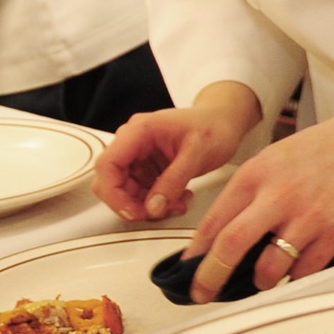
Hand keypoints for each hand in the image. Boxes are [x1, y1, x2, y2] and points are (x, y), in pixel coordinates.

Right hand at [93, 83, 256, 222]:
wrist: (226, 121)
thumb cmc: (214, 126)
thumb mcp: (198, 153)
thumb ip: (174, 180)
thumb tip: (153, 207)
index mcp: (139, 131)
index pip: (108, 165)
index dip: (113, 193)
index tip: (132, 212)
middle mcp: (134, 142)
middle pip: (113, 182)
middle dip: (134, 203)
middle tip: (159, 212)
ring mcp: (140, 155)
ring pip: (127, 191)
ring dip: (149, 205)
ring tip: (177, 204)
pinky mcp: (149, 167)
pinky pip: (142, 192)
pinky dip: (158, 202)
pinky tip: (179, 199)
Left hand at [179, 113, 333, 300]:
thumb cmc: (314, 153)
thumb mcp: (268, 161)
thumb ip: (242, 194)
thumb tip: (214, 236)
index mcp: (255, 176)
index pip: (212, 223)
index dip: (195, 255)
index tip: (189, 270)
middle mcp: (278, 196)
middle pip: (231, 246)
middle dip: (210, 278)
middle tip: (204, 293)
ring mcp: (308, 216)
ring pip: (269, 268)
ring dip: (259, 282)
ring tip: (261, 278)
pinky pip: (304, 271)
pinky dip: (294, 277)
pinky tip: (293, 269)